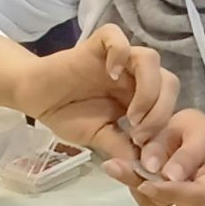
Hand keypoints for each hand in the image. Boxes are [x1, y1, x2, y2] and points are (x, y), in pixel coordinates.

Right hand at [18, 26, 177, 169]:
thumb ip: (122, 148)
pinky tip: (110, 74)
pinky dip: (119, 53)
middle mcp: (134, 75)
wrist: (34, 98)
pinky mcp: (96, 45)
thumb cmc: (67, 115)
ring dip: (148, 90)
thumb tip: (145, 168)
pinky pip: (116, 37)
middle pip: (169, 81)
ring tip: (130, 114)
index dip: (163, 128)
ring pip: (150, 59)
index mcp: (140, 96)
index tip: (146, 153)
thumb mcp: (99, 137)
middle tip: (139, 133)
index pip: (169, 104)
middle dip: (161, 111)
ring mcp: (117, 58)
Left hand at [116, 108, 204, 205]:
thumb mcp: (199, 129)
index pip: (198, 196)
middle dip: (142, 188)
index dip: (171, 192)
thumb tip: (164, 174)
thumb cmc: (204, 133)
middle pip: (173, 205)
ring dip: (134, 187)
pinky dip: (136, 189)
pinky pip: (150, 204)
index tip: (144, 183)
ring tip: (116, 165)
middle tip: (114, 168)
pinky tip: (124, 170)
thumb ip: (185, 151)